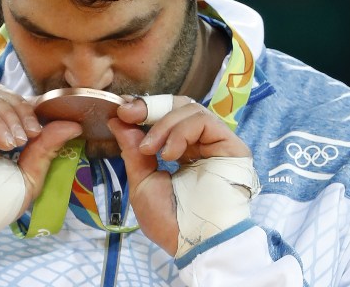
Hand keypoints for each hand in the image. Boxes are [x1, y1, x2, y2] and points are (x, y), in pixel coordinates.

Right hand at [0, 83, 80, 205]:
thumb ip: (46, 149)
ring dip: (10, 114)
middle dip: (22, 108)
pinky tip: (6, 143)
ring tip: (21, 141)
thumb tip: (72, 125)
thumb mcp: (27, 177)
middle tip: (36, 133)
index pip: (10, 101)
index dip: (32, 106)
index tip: (54, 120)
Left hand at [108, 96, 251, 255]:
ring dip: (163, 124)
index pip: (167, 117)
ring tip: (150, 150)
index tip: (121, 112)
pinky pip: (205, 121)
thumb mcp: (142, 181)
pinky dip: (181, 132)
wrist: (192, 243)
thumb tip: (117, 121)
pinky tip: (169, 153)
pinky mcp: (231, 146)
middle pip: (179, 106)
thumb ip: (132, 149)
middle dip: (151, 107)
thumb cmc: (168, 220)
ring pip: (190, 110)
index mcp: (182, 151)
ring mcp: (216, 144)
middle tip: (129, 114)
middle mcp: (201, 144)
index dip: (145, 109)